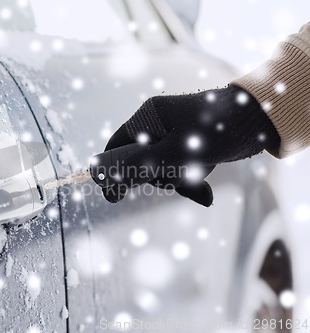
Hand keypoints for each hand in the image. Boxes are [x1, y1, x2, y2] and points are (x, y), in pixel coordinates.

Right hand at [95, 85, 279, 205]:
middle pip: (139, 160)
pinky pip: (178, 166)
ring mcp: (173, 132)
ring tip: (199, 187)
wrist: (260, 117)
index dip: (112, 171)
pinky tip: (204, 191)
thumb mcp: (175, 153)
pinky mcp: (189, 142)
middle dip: (157, 179)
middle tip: (175, 184)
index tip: (114, 196)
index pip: (116, 147)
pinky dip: (190, 179)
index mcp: (147, 118)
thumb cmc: (216, 130)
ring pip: (161, 166)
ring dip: (178, 182)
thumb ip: (140, 168)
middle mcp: (157, 123)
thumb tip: (109, 187)